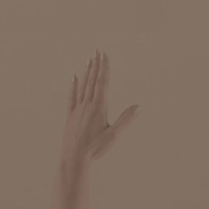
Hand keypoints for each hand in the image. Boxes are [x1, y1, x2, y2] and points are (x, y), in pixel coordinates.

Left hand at [62, 50, 139, 164]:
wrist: (73, 158)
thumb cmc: (95, 149)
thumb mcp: (113, 136)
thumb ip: (125, 120)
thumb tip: (138, 107)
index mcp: (99, 108)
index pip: (103, 83)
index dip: (104, 68)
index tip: (104, 55)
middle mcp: (87, 105)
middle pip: (92, 81)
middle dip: (96, 65)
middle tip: (97, 50)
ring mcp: (77, 110)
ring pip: (82, 86)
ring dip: (86, 72)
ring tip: (89, 60)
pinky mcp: (70, 116)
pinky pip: (72, 97)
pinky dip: (73, 86)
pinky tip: (74, 77)